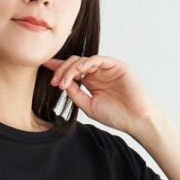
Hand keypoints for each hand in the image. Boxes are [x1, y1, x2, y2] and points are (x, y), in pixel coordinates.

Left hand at [44, 54, 160, 134]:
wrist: (135, 120)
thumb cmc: (116, 116)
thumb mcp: (89, 106)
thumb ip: (76, 94)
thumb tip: (62, 83)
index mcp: (91, 81)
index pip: (73, 71)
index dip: (58, 68)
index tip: (44, 67)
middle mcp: (98, 72)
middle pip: (75, 63)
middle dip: (62, 70)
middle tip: (54, 82)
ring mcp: (107, 68)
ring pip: (84, 60)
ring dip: (71, 69)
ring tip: (63, 82)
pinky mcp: (116, 65)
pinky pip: (98, 59)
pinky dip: (86, 63)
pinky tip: (78, 72)